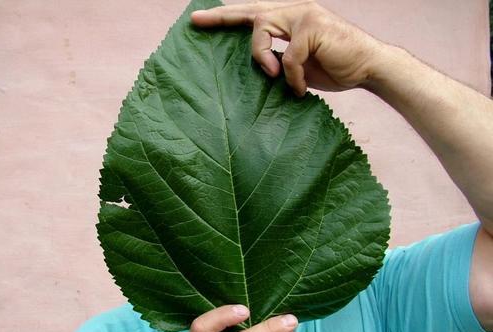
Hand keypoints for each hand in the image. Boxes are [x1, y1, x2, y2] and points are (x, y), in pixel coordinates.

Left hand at [191, 1, 385, 95]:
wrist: (369, 68)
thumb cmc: (335, 68)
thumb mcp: (298, 67)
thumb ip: (277, 61)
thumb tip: (258, 70)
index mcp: (289, 19)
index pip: (253, 14)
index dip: (227, 16)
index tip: (200, 20)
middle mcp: (294, 10)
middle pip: (251, 10)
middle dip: (221, 16)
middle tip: (195, 20)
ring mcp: (304, 14)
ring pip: (263, 28)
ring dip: (263, 57)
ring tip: (274, 76)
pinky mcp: (313, 27)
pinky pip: (288, 56)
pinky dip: (292, 77)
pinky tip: (299, 88)